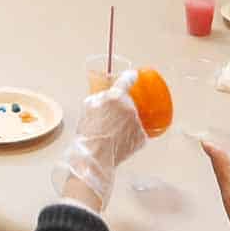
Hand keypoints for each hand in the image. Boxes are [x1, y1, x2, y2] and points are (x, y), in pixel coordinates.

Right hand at [53, 71, 148, 211]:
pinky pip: (137, 132)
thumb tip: (106, 94)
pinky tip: (119, 141)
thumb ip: (99, 97)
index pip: (127, 80)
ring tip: (113, 134)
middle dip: (122, 107)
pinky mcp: (142, 137)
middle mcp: (130, 107)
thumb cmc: (88, 132)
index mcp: (116, 97)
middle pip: (130, 102)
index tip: (133, 75)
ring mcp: (138, 122)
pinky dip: (130, 135)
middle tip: (111, 119)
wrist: (94, 156)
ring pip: (134, 118)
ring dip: (126, 122)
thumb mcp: (87, 107)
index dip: (130, 76)